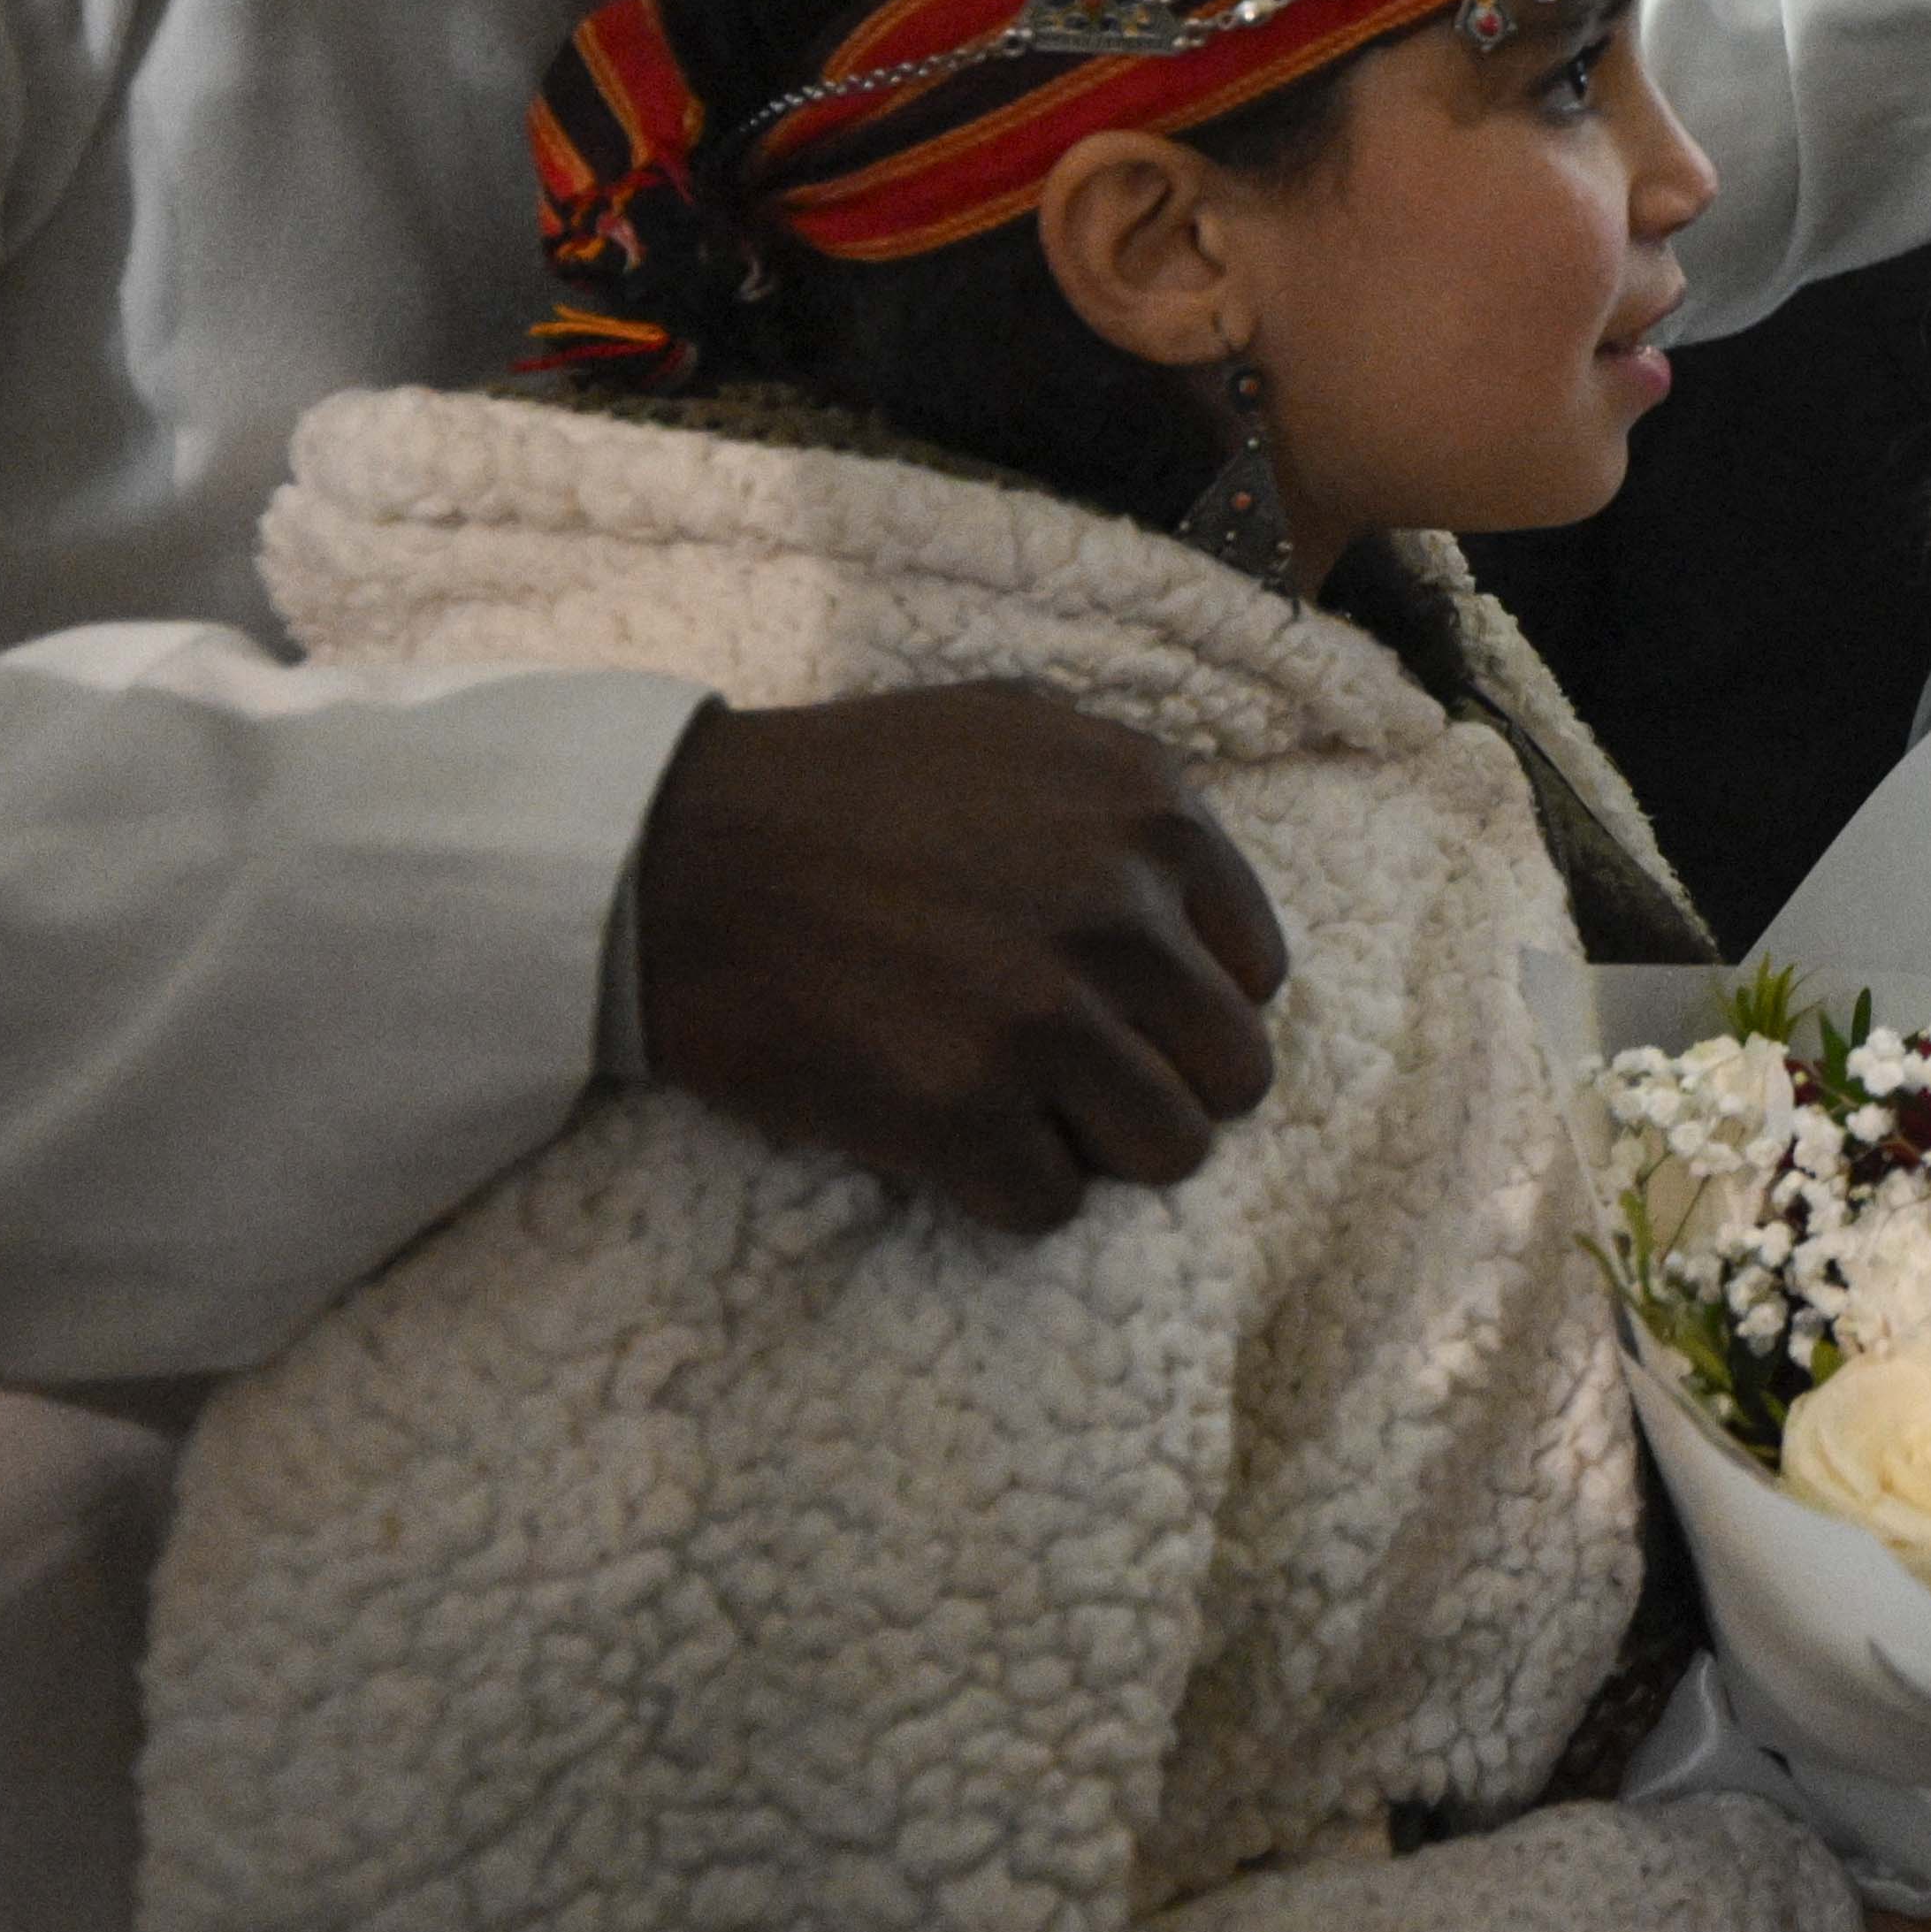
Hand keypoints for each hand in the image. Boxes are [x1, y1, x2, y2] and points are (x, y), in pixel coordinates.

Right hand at [632, 686, 1288, 1235]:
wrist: (673, 853)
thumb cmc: (842, 788)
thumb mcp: (1017, 727)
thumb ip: (1129, 798)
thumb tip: (1199, 905)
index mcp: (1153, 815)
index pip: (1257, 974)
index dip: (1188, 1007)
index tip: (1120, 1011)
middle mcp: (1122, 915)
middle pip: (1234, 1074)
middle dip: (1163, 1087)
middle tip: (1076, 1080)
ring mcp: (1048, 1020)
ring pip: (1170, 1151)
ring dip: (1099, 1149)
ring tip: (1020, 1113)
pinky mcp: (964, 1114)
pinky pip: (1053, 1204)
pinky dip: (1007, 1188)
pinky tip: (947, 1136)